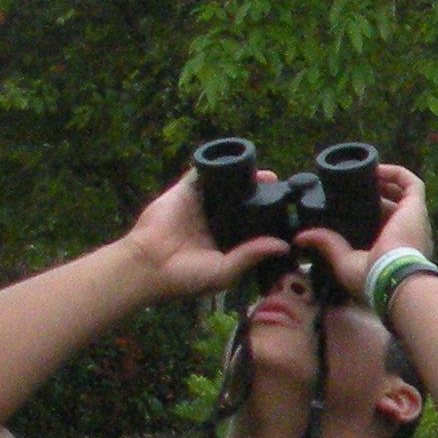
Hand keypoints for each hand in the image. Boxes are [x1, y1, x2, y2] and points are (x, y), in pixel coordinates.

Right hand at [120, 165, 287, 298]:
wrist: (148, 265)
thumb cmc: (186, 276)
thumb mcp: (225, 271)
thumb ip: (251, 255)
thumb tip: (283, 246)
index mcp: (226, 240)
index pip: (252, 224)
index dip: (269, 217)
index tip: (288, 211)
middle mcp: (215, 221)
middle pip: (243, 202)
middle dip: (261, 195)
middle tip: (282, 191)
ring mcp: (200, 204)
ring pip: (226, 186)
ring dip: (245, 179)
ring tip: (268, 177)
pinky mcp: (185, 191)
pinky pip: (202, 173)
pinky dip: (216, 166)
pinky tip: (236, 161)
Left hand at [295, 162, 428, 300]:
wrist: (395, 276)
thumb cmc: (373, 276)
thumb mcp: (344, 261)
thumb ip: (327, 245)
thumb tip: (301, 237)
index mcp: (393, 247)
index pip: (382, 224)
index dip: (368, 212)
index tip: (346, 204)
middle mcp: (407, 231)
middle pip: (392, 206)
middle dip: (375, 193)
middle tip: (352, 186)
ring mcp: (414, 219)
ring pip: (404, 192)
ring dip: (386, 180)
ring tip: (364, 172)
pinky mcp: (416, 207)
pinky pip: (412, 183)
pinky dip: (396, 173)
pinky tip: (376, 168)